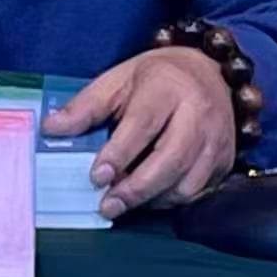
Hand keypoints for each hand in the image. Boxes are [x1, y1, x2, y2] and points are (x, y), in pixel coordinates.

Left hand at [42, 47, 234, 219]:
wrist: (207, 72)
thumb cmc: (155, 77)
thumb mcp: (117, 79)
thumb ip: (86, 106)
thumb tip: (51, 128)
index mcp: (167, 87)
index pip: (143, 125)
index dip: (119, 154)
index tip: (97, 177)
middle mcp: (198, 114)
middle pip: (170, 160)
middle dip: (136, 189)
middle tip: (107, 205)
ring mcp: (216, 139)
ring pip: (187, 183)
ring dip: (152, 200)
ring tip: (124, 202)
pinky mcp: (225, 160)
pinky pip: (199, 192)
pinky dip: (171, 201)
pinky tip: (149, 198)